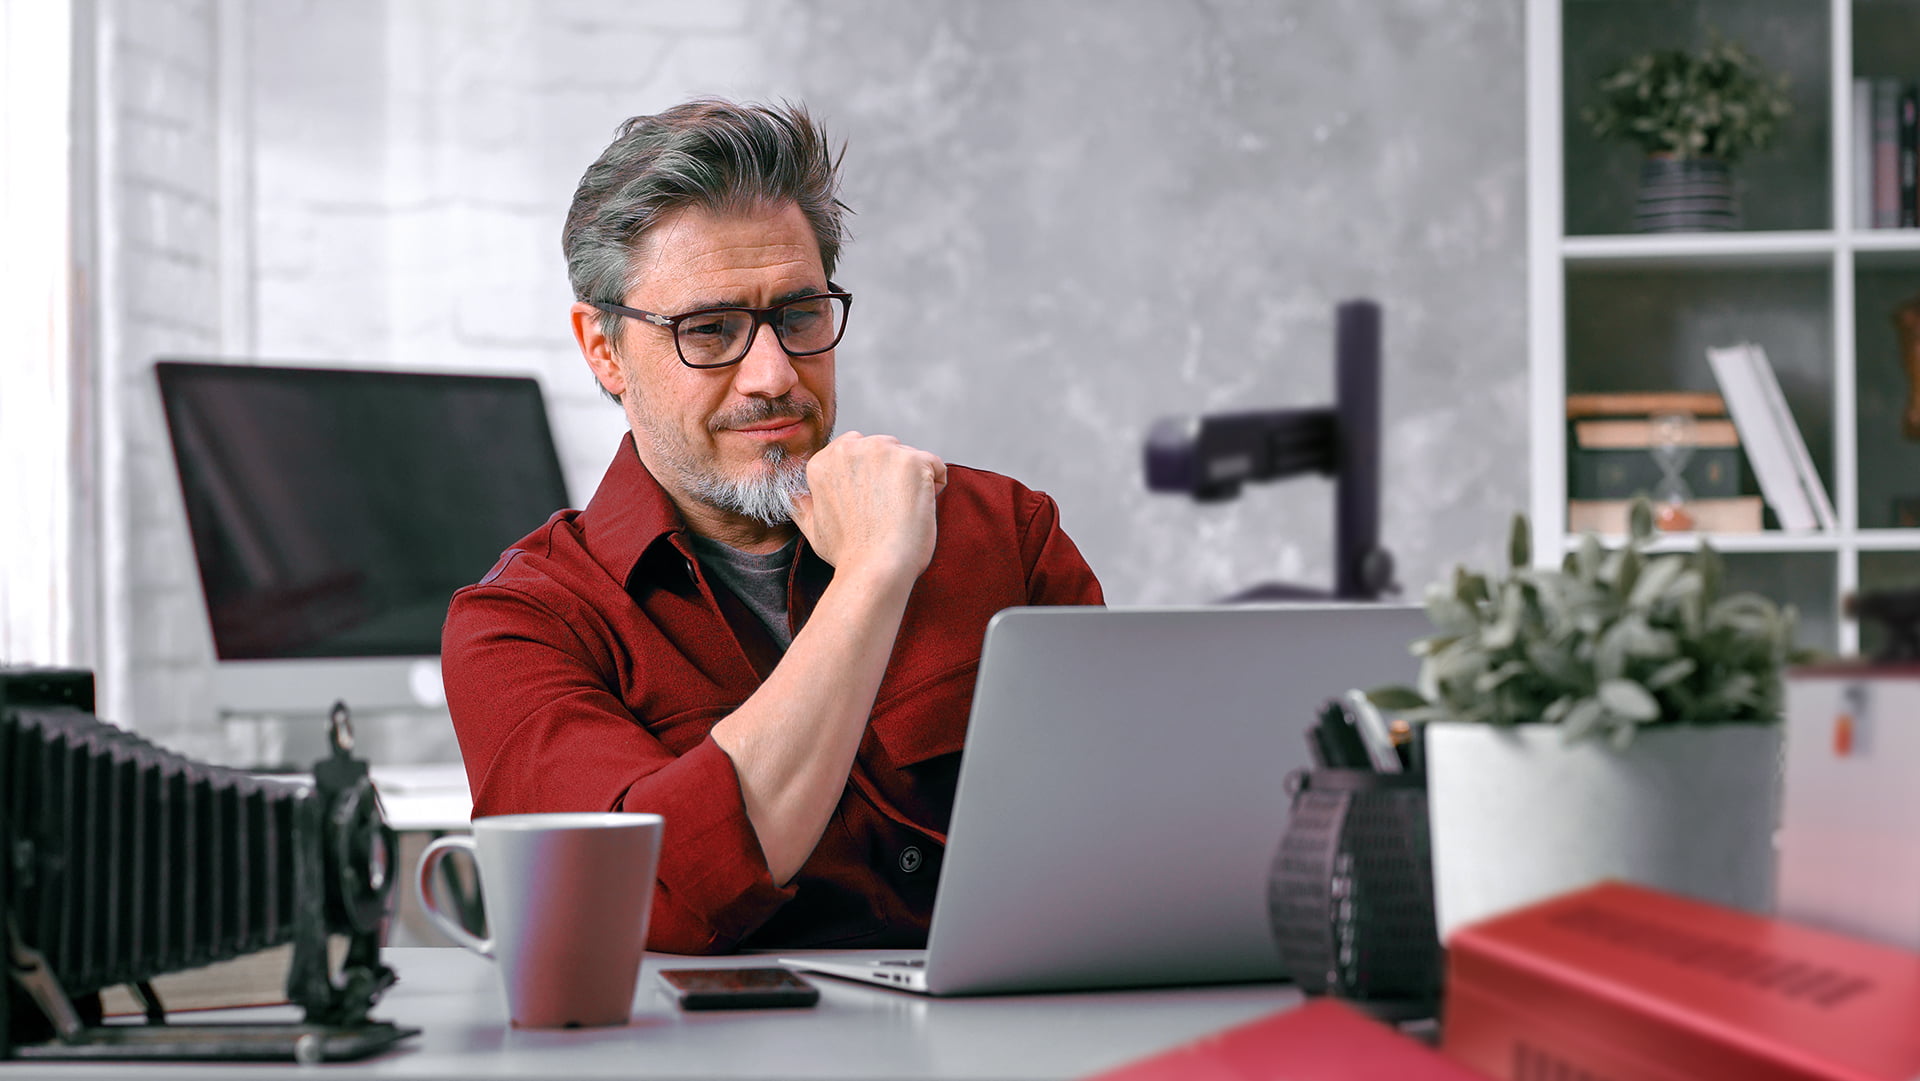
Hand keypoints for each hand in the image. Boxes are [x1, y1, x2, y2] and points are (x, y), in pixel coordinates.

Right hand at [789, 432, 946, 585]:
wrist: (875, 569)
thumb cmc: (848, 554)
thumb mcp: (811, 528)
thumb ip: (802, 504)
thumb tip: (792, 495)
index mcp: (824, 460)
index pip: (858, 450)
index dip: (870, 480)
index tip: (870, 506)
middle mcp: (850, 448)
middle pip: (885, 448)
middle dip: (891, 475)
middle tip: (887, 512)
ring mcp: (883, 451)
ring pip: (909, 456)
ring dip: (912, 480)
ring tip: (903, 513)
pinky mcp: (913, 461)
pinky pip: (936, 465)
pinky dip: (936, 485)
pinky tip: (921, 508)